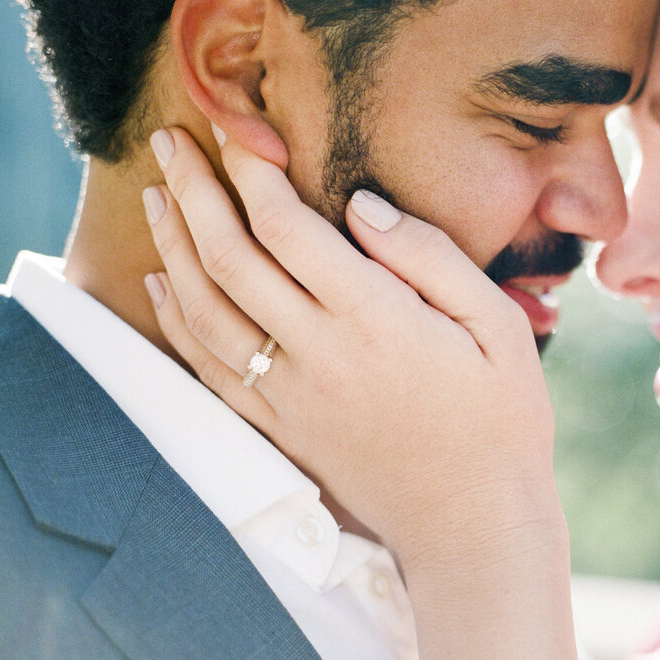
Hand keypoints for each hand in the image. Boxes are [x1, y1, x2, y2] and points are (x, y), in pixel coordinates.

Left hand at [141, 126, 562, 572]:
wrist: (474, 525)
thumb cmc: (501, 424)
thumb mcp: (498, 329)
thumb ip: (432, 259)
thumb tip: (362, 207)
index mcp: (377, 320)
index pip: (288, 228)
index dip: (253, 173)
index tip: (239, 134)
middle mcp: (320, 355)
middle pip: (230, 258)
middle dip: (194, 192)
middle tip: (171, 144)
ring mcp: (292, 398)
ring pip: (205, 312)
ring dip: (172, 248)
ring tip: (157, 198)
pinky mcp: (282, 430)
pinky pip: (210, 370)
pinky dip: (177, 323)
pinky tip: (163, 286)